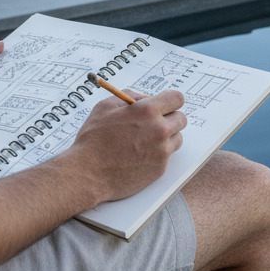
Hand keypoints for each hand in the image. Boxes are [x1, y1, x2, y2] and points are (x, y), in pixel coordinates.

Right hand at [67, 89, 185, 202]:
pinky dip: (157, 154)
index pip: (177, 98)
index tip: (164, 104)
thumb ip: (130, 96)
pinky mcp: (160, 169)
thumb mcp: (105, 107)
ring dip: (166, 137)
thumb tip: (145, 98)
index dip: (170, 100)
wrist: (87, 173)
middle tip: (153, 123)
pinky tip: (139, 155)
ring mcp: (162, 151)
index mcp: (147, 111)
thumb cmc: (93, 139)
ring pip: (177, 138)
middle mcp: (160, 130)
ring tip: (144, 140)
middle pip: (181, 119)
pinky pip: (167, 156)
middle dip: (169, 118)